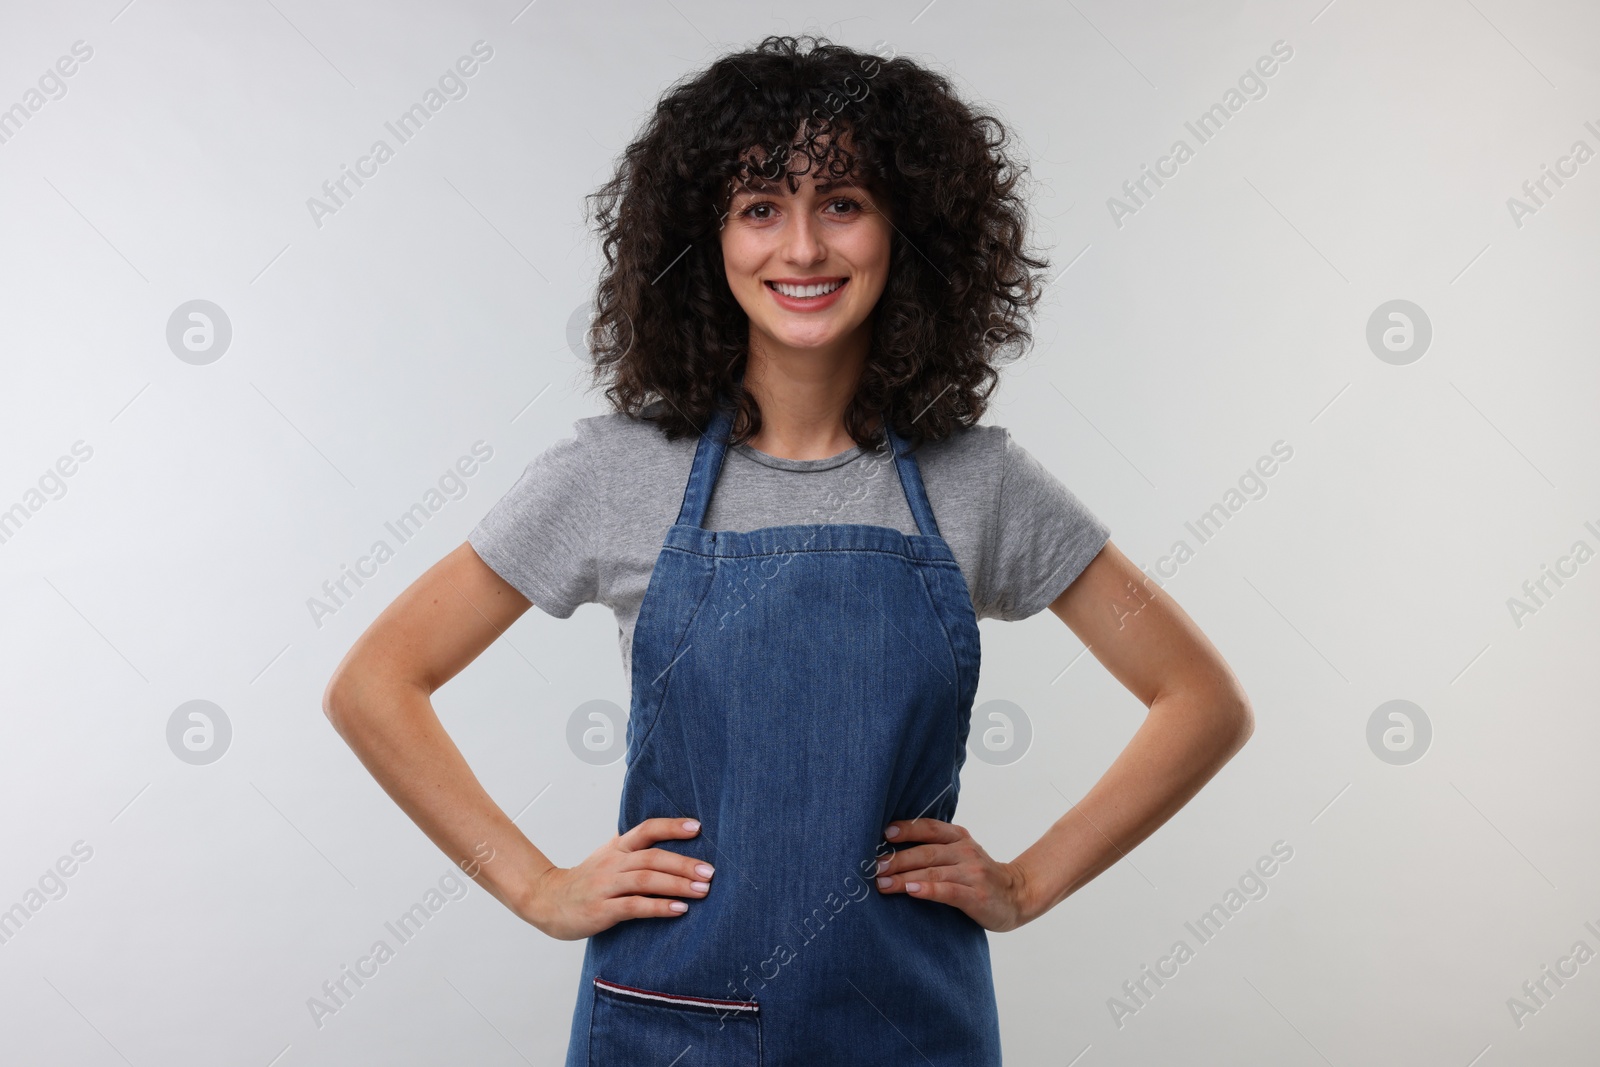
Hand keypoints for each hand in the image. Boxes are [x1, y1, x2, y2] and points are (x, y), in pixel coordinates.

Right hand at [521, 817, 714, 940]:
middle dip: (685, 863)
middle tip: (710, 871)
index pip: (647, 829)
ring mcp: (606, 886)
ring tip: (702, 890)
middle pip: (653, 857)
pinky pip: (634, 906)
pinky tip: (679, 909)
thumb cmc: (585, 880)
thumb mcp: (607, 856)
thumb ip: (632, 845)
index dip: (672, 826)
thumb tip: (665, 832)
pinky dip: (659, 907)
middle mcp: (613, 863)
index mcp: (617, 847)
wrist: (546, 901)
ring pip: (646, 879)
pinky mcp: (602, 910)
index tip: (698, 827)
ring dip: (678, 884)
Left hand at [873, 818, 1035, 931]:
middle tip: (872, 867)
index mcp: (959, 838)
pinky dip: (928, 890)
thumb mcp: (961, 854)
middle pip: (926, 851)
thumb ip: (935, 848)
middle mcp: (965, 851)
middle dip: (896, 859)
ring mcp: (972, 873)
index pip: (930, 827)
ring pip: (933, 871)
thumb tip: (890, 848)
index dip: (907, 828)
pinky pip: (948, 891)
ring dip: (903, 877)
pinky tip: (911, 890)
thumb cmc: (978, 876)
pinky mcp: (977, 895)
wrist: (1017, 896)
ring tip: (882, 883)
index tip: (884, 834)